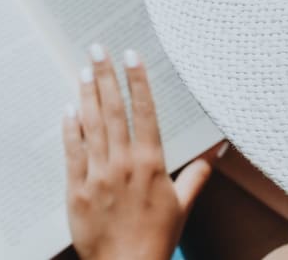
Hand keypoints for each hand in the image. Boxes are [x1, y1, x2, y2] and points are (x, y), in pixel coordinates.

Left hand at [62, 45, 225, 259]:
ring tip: (84, 69)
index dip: (137, 80)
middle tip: (97, 48)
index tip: (132, 55)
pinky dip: (70, 128)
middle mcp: (124, 164)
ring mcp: (99, 175)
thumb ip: (197, 174)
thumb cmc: (156, 239)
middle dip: (106, 76)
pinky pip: (72, 152)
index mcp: (151, 164)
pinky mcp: (77, 189)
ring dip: (88, 94)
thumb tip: (218, 151)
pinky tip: (69, 107)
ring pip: (92, 125)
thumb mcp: (182, 205)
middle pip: (114, 110)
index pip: (144, 111)